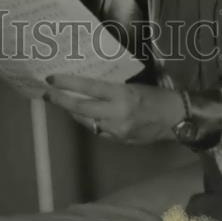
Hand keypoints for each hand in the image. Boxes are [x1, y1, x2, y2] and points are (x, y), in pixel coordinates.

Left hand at [43, 73, 183, 144]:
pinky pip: (97, 130)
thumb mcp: (132, 86)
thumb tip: (88, 86)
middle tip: (47, 93)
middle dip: (61, 100)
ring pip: (86, 121)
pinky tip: (82, 114)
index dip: (68, 84)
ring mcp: (116, 130)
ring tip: (61, 101)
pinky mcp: (118, 140)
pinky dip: (88, 121)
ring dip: (72, 111)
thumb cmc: (155, 96)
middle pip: (81, 108)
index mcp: (121, 95)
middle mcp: (116, 114)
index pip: (88, 88)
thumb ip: (110, 88)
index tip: (52, 79)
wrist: (174, 119)